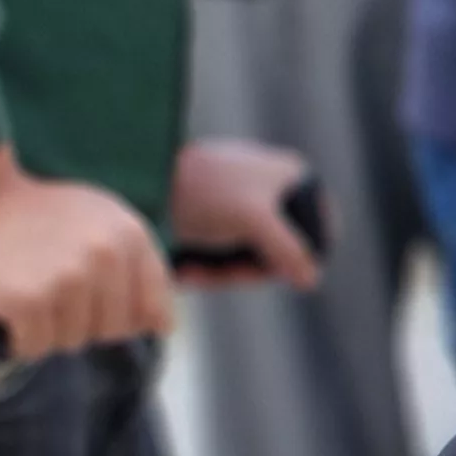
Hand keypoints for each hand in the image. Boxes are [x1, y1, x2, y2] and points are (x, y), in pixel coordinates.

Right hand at [0, 146, 171, 357]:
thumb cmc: (41, 215)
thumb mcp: (103, 222)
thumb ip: (138, 266)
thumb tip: (161, 327)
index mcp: (131, 236)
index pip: (154, 313)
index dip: (124, 316)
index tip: (95, 301)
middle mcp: (106, 257)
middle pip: (112, 332)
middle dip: (84, 323)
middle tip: (53, 292)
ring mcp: (67, 280)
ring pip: (72, 342)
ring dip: (49, 329)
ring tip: (30, 293)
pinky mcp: (28, 300)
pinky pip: (35, 347)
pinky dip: (21, 338)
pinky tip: (11, 309)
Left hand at [171, 139, 319, 289]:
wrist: (136, 183)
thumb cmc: (200, 189)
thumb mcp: (253, 219)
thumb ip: (288, 250)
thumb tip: (311, 278)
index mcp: (290, 177)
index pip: (318, 229)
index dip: (297, 257)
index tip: (273, 268)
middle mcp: (268, 192)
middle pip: (279, 254)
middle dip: (247, 270)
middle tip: (225, 272)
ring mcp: (238, 210)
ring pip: (247, 263)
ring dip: (222, 275)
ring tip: (196, 271)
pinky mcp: (210, 227)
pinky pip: (220, 261)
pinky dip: (206, 271)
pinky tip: (186, 272)